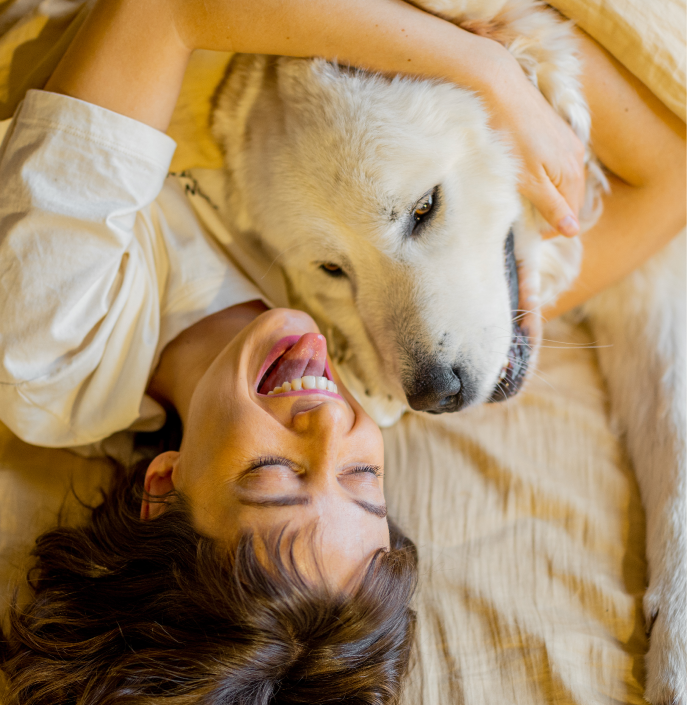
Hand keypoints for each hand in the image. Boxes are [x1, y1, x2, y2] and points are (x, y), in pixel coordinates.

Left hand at [479, 44, 584, 236]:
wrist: (498, 88)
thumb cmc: (510, 136)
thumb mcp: (530, 180)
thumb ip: (552, 206)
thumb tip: (573, 231)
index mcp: (572, 172)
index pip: (571, 213)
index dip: (551, 229)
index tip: (529, 236)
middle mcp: (575, 155)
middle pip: (568, 197)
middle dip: (550, 213)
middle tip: (524, 224)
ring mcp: (564, 141)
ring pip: (559, 180)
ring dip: (545, 195)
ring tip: (522, 203)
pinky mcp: (551, 130)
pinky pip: (552, 163)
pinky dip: (541, 177)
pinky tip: (523, 176)